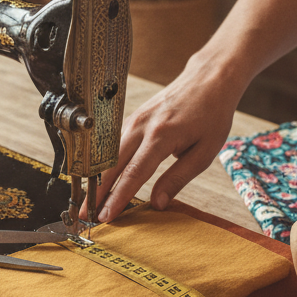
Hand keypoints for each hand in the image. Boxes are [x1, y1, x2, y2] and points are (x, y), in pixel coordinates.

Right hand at [92, 56, 240, 222]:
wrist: (209, 80)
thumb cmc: (211, 115)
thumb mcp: (205, 152)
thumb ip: (178, 178)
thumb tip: (158, 204)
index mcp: (162, 136)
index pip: (133, 173)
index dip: (117, 198)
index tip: (106, 217)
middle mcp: (142, 126)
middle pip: (111, 165)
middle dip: (96, 193)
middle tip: (84, 215)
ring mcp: (134, 119)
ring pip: (107, 154)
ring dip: (97, 179)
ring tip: (88, 202)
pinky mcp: (132, 117)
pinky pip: (113, 144)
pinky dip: (104, 163)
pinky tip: (99, 179)